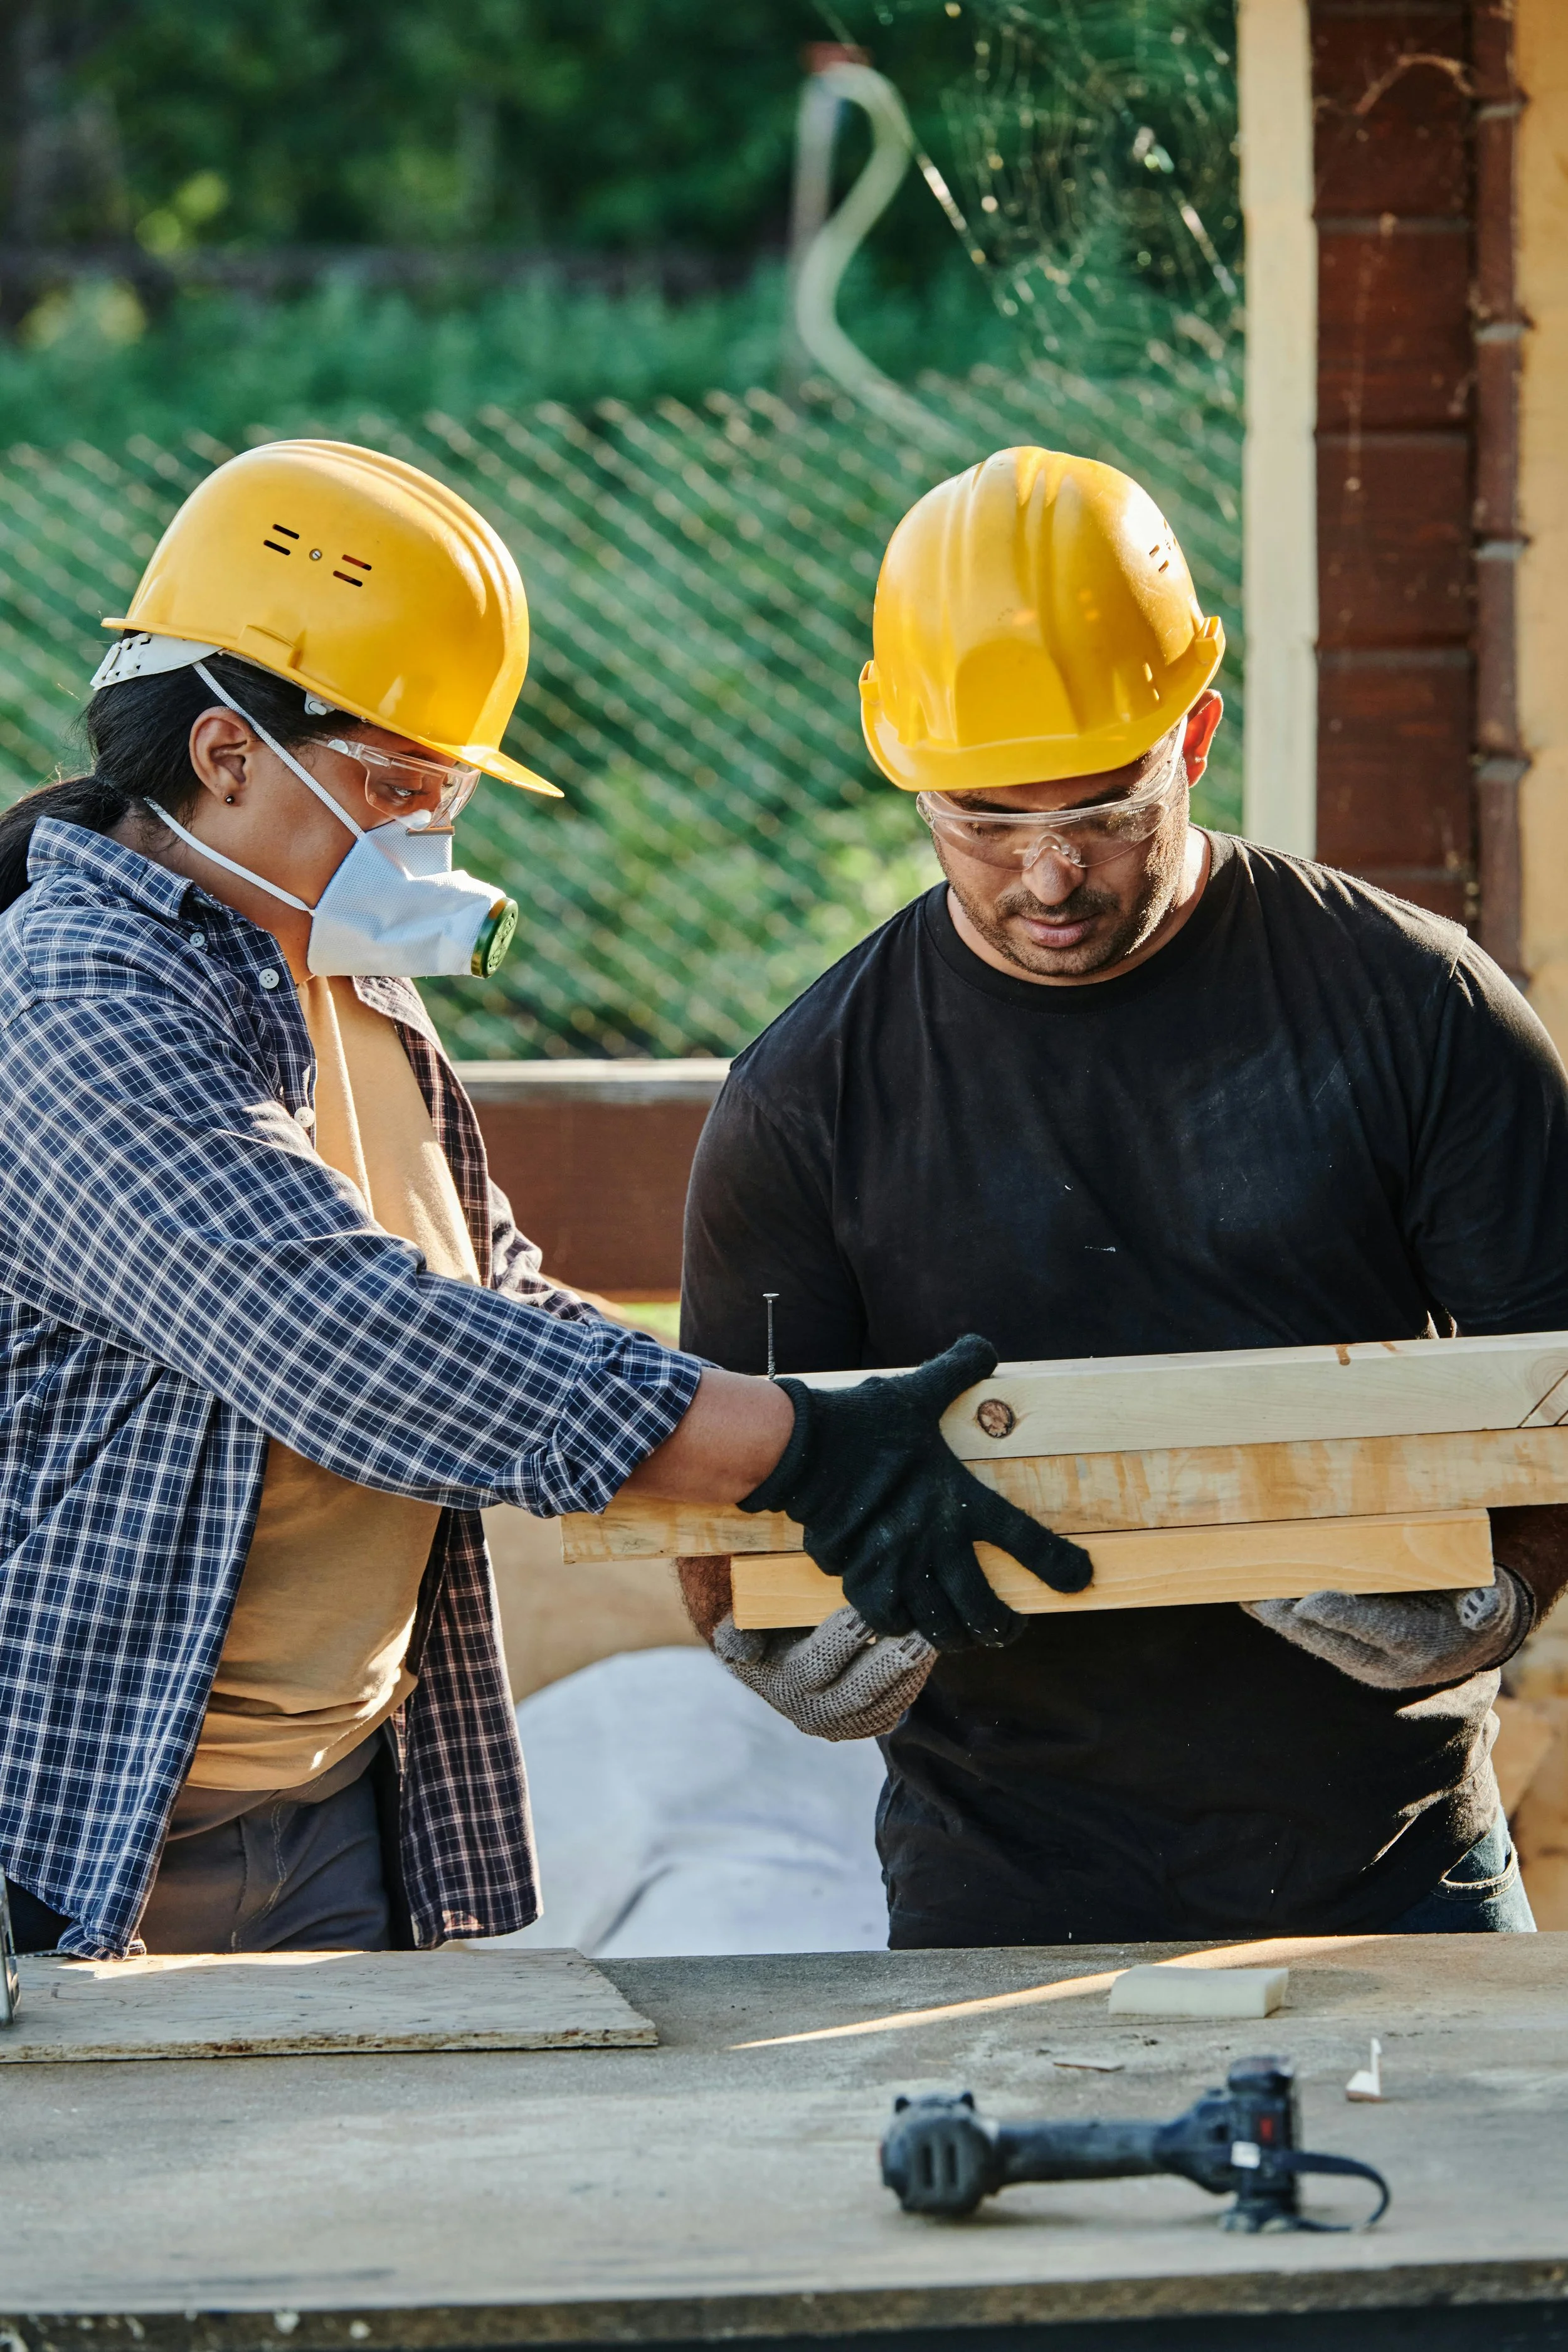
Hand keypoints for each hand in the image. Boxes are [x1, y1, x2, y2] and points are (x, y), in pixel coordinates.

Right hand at [713, 1606, 935, 1739]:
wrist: (775, 1662)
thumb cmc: (762, 1631)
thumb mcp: (739, 1630)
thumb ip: (736, 1636)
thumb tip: (743, 1646)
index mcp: (783, 1684)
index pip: (814, 1665)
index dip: (840, 1640)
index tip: (863, 1612)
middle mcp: (812, 1713)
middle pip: (857, 1693)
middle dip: (889, 1664)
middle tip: (917, 1636)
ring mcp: (843, 1723)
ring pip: (883, 1704)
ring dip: (910, 1674)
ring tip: (931, 1640)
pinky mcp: (866, 1724)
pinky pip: (894, 1710)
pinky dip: (913, 1684)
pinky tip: (928, 1656)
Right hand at [738, 1333, 1091, 1649]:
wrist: (804, 1449)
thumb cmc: (864, 1421)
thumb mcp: (917, 1392)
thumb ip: (956, 1371)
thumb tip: (983, 1348)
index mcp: (959, 1499)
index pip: (1025, 1538)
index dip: (1058, 1563)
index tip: (1081, 1578)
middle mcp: (935, 1542)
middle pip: (985, 1608)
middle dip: (1004, 1626)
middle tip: (1009, 1626)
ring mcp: (899, 1566)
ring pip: (942, 1627)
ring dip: (959, 1636)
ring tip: (967, 1634)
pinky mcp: (862, 1578)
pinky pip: (892, 1622)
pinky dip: (904, 1627)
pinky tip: (911, 1621)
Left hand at [1244, 1568, 1533, 1689]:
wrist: (1470, 1641)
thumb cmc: (1475, 1606)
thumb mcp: (1485, 1602)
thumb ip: (1482, 1603)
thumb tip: (1486, 1599)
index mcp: (1421, 1643)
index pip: (1378, 1631)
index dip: (1341, 1615)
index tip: (1306, 1601)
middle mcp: (1387, 1662)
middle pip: (1331, 1639)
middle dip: (1290, 1615)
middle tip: (1257, 1592)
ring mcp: (1364, 1663)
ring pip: (1312, 1640)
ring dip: (1276, 1616)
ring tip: (1241, 1590)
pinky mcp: (1348, 1657)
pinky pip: (1308, 1638)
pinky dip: (1280, 1618)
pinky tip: (1252, 1599)